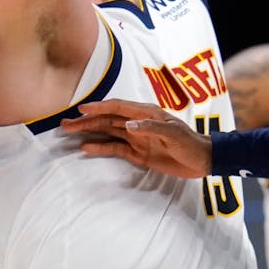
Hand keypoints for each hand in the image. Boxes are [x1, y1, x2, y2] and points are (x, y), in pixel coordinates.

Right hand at [61, 98, 212, 178]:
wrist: (203, 160)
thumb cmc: (191, 143)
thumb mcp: (174, 134)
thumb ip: (151, 128)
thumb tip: (128, 125)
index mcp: (146, 113)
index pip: (118, 108)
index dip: (99, 107)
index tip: (81, 109)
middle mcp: (138, 123)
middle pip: (108, 120)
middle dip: (87, 121)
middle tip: (65, 124)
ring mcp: (137, 138)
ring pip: (108, 133)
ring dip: (89, 132)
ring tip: (70, 133)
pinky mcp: (138, 154)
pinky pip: (115, 149)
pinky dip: (100, 149)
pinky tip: (86, 148)